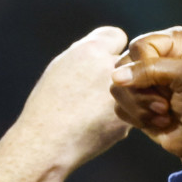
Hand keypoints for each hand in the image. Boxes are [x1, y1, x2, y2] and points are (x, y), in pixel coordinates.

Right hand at [15, 26, 131, 172]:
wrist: (45, 144)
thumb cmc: (47, 108)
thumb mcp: (60, 69)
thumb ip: (85, 56)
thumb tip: (104, 51)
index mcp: (90, 50)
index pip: (118, 36)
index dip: (112, 49)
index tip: (103, 62)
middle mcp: (110, 68)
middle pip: (130, 62)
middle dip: (124, 73)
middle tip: (100, 90)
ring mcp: (122, 94)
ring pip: (136, 89)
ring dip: (128, 96)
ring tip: (97, 111)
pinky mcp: (128, 120)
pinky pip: (133, 112)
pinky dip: (121, 118)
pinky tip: (99, 125)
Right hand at [110, 26, 181, 167]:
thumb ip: (152, 70)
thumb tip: (116, 77)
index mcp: (173, 41)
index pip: (140, 46)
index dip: (148, 68)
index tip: (169, 85)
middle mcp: (155, 55)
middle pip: (123, 66)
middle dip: (144, 91)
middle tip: (166, 104)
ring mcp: (142, 79)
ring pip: (117, 88)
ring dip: (142, 107)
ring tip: (164, 112)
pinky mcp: (135, 101)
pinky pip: (118, 106)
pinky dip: (138, 118)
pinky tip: (159, 121)